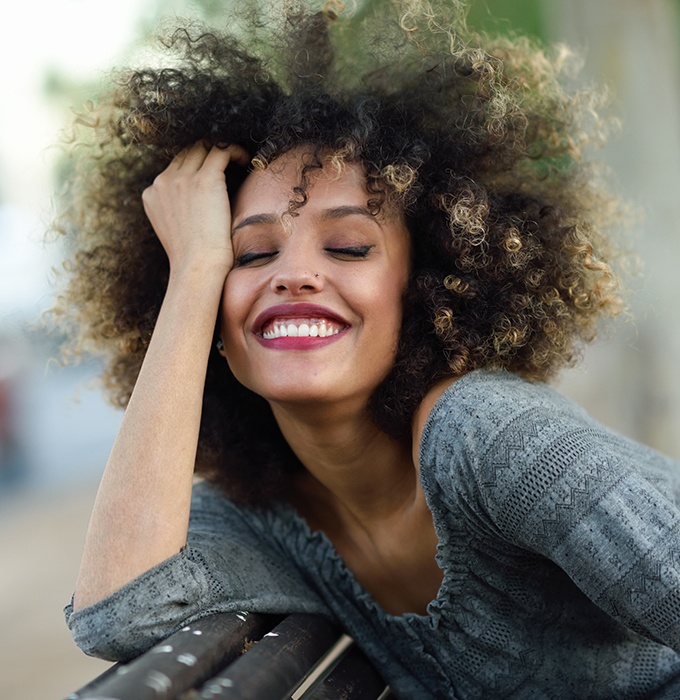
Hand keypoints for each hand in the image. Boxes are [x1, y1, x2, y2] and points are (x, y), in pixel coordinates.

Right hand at [142, 142, 248, 274]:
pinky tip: (246, 160)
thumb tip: (199, 204)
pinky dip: (235, 151)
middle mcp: (162, 182)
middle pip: (187, 152)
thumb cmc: (194, 260)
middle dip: (208, 152)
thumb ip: (179, 211)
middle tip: (228, 161)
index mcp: (152, 195)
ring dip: (221, 149)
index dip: (195, 165)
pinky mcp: (205, 179)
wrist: (198, 268)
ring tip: (239, 159)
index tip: (214, 171)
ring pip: (203, 147)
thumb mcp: (176, 232)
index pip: (174, 167)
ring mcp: (182, 179)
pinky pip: (221, 151)